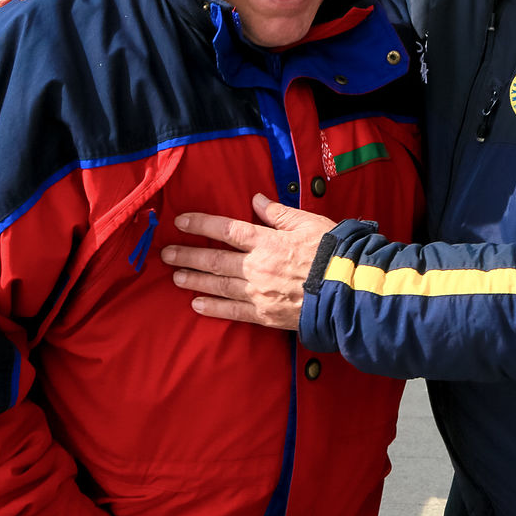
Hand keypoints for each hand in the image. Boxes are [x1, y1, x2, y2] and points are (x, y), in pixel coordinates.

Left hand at [161, 193, 336, 328]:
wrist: (349, 291)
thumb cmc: (333, 252)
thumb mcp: (308, 223)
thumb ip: (279, 213)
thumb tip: (256, 200)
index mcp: (267, 241)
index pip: (226, 230)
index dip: (201, 224)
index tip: (180, 222)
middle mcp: (257, 267)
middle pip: (214, 260)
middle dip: (187, 256)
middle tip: (165, 254)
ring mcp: (259, 293)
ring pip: (218, 285)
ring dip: (194, 280)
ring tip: (175, 276)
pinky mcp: (265, 315)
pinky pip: (232, 312)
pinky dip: (213, 308)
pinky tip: (197, 304)